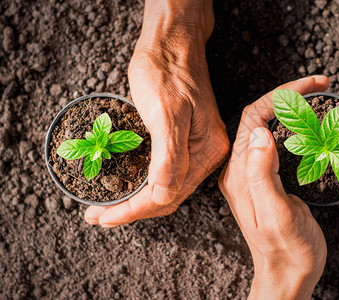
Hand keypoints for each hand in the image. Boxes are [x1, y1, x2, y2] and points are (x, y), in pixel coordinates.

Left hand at [85, 0, 228, 226]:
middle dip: (131, 210)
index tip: (105, 215)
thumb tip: (162, 196)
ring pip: (165, 188)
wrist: (171, 43)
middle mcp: (206, 154)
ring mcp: (196, 148)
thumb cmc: (167, 71)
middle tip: (99, 215)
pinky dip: (143, 185)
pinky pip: (165, 173)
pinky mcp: (185, 140)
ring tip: (107, 207)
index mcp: (207, 150)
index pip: (167, 194)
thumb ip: (169, 157)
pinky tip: (127, 187)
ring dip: (136, 201)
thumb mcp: (166, 112)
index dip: (133, 210)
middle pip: (167, 196)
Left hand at [219, 76, 328, 299]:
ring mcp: (253, 173)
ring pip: (268, 126)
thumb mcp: (276, 214)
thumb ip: (263, 173)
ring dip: (291, 107)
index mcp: (240, 173)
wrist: (288, 274)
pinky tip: (308, 123)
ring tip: (317, 95)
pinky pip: (275, 142)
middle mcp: (242, 169)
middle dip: (288, 94)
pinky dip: (293, 125)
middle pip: (259, 117)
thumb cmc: (286, 250)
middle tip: (320, 84)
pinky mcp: (267, 179)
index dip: (281, 95)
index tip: (311, 85)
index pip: (253, 117)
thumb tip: (260, 132)